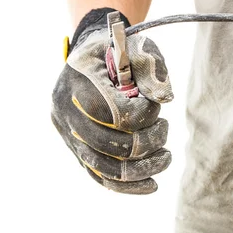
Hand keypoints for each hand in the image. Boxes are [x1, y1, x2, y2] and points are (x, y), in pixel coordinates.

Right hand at [51, 9, 173, 193]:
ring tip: (166, 157)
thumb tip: (165, 98)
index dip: (144, 115)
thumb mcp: (138, 48)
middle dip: (146, 142)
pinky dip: (126, 185)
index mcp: (80, 78)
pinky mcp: (75, 147)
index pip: (113, 113)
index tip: (155, 105)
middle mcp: (66, 108)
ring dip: (141, 169)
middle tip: (165, 128)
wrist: (93, 53)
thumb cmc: (120, 49)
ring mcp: (67, 131)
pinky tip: (151, 185)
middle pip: (108, 144)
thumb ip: (152, 70)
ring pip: (103, 167)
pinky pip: (98, 175)